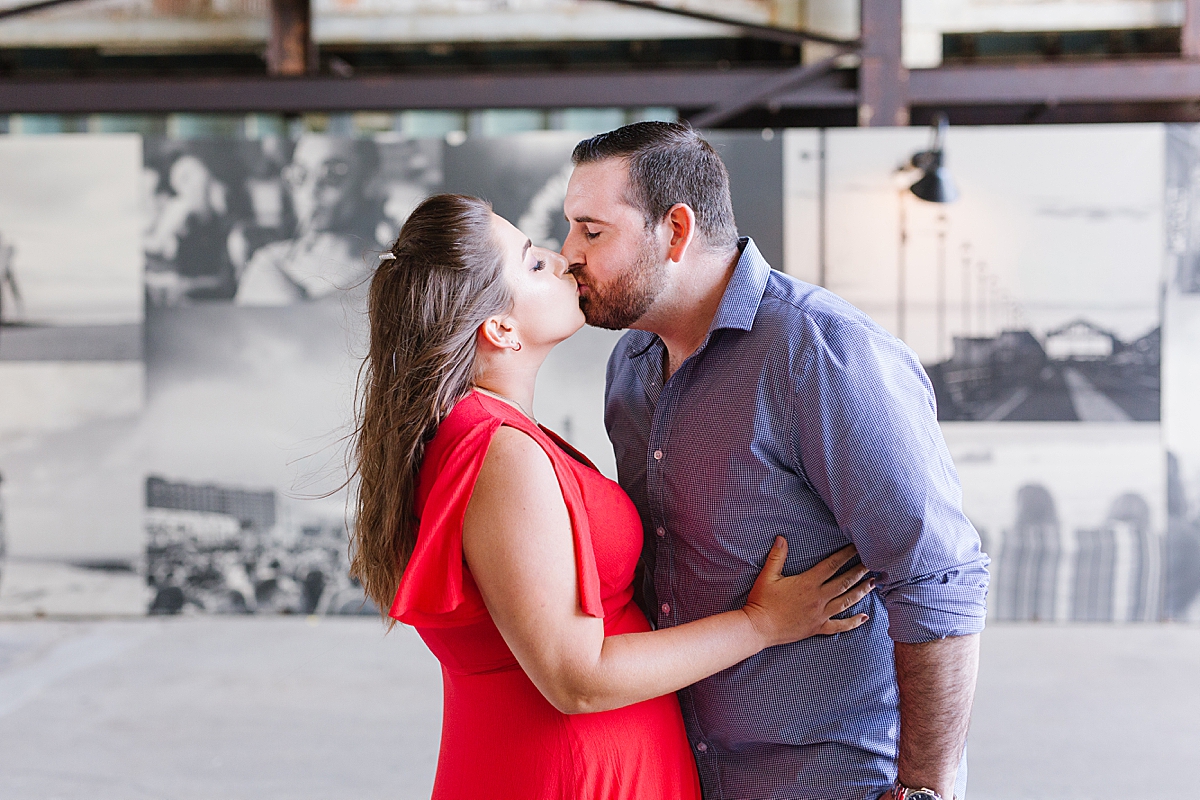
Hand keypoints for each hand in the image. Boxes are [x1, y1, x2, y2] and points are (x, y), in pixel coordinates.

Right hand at [742, 539, 872, 648]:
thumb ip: (777, 556)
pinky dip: (853, 622)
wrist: (759, 628)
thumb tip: (782, 538)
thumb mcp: (767, 576)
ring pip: (846, 601)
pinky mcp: (817, 628)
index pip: (832, 565)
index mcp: (808, 583)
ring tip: (873, 583)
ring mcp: (820, 614)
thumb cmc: (761, 601)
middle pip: (844, 582)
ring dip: (861, 592)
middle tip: (873, 563)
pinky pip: (839, 626)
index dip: (846, 555)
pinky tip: (864, 617)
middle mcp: (818, 598)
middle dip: (860, 571)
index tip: (858, 547)